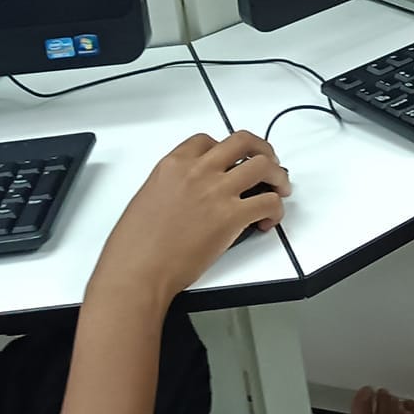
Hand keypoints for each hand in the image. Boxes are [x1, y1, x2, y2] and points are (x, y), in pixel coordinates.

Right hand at [88, 132, 289, 309]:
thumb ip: (174, 185)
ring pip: (264, 166)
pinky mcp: (231, 216)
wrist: (136, 272)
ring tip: (279, 188)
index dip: (227, 149)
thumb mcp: (147, 198)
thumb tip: (193, 190)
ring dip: (277, 176)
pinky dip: (276, 209)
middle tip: (269, 162)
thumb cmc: (134, 246)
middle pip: (243, 142)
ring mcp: (217, 192)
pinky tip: (268, 220)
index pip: (209, 140)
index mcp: (173, 164)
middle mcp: (198, 171)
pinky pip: (268, 202)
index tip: (233, 160)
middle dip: (262, 149)